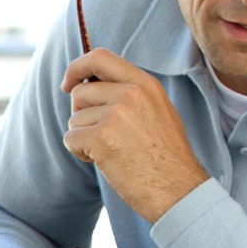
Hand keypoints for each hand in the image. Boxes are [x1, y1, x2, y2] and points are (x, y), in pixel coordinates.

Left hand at [61, 47, 208, 223]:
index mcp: (145, 84)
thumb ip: (129, 95)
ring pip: (74, 119)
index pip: (100, 57)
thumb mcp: (157, 112)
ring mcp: (116, 114)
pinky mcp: (102, 137)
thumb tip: (89, 85)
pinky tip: (106, 162)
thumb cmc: (166, 158)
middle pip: (80, 92)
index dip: (77, 67)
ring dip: (83, 138)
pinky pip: (71, 138)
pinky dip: (80, 153)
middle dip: (81, 115)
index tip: (68, 83)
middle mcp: (131, 93)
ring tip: (112, 152)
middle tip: (100, 135)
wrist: (178, 190)